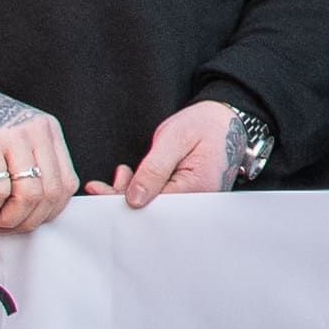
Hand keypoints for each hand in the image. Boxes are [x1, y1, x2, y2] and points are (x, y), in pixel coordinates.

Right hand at [0, 77, 79, 233]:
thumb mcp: (10, 145)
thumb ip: (27, 169)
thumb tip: (34, 211)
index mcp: (47, 131)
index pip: (67, 183)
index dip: (48, 211)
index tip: (26, 220)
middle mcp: (36, 131)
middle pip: (50, 194)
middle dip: (26, 220)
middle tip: (1, 224)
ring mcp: (12, 136)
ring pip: (28, 196)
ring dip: (5, 217)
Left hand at [116, 100, 243, 207]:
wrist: (228, 117)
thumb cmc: (205, 123)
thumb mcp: (174, 138)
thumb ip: (154, 168)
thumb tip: (134, 199)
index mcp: (197, 188)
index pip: (153, 206)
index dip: (122, 200)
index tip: (100, 191)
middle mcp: (199, 200)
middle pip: (153, 210)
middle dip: (124, 197)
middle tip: (106, 182)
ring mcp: (196, 198)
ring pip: (156, 205)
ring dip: (133, 192)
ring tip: (122, 173)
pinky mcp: (191, 193)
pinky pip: (165, 198)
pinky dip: (146, 189)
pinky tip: (134, 177)